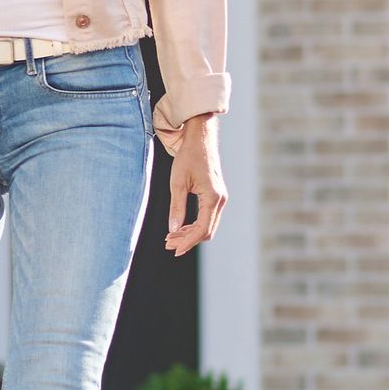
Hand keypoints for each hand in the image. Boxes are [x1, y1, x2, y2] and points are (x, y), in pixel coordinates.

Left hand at [163, 113, 226, 255]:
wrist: (200, 140)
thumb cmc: (188, 157)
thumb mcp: (177, 182)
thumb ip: (176, 207)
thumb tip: (173, 229)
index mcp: (213, 197)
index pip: (202, 228)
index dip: (188, 241)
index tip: (174, 249)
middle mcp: (220, 200)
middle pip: (207, 231)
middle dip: (187, 240)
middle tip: (168, 244)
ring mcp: (220, 199)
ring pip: (207, 226)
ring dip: (190, 234)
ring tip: (170, 238)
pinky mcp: (216, 196)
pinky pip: (207, 217)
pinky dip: (194, 225)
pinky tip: (180, 227)